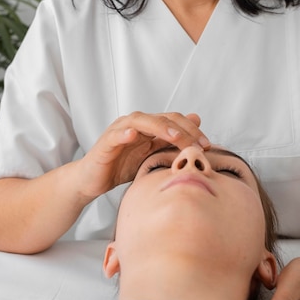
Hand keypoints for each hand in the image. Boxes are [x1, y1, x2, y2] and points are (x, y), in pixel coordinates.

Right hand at [77, 111, 209, 200]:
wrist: (91, 181)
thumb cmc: (121, 168)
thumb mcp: (151, 158)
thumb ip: (171, 144)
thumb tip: (197, 125)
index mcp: (149, 127)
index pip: (175, 121)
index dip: (192, 131)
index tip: (207, 146)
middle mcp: (136, 124)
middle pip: (163, 118)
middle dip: (183, 130)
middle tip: (199, 144)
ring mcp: (120, 131)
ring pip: (142, 120)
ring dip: (159, 126)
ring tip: (175, 136)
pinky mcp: (106, 143)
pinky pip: (116, 134)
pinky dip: (125, 132)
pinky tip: (133, 134)